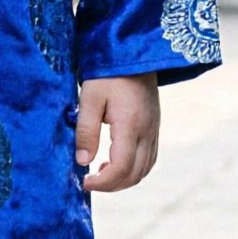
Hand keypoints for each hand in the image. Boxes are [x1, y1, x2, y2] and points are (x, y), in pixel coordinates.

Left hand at [77, 74, 159, 191]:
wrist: (134, 53)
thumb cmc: (108, 73)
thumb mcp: (90, 98)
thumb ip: (86, 130)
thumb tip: (82, 161)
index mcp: (130, 125)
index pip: (121, 167)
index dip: (103, 182)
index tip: (84, 182)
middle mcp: (147, 131)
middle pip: (135, 174)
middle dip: (112, 185)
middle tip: (90, 181)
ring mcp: (154, 129)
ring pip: (145, 169)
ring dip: (124, 178)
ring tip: (102, 172)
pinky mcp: (154, 126)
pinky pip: (150, 158)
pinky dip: (134, 168)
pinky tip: (116, 161)